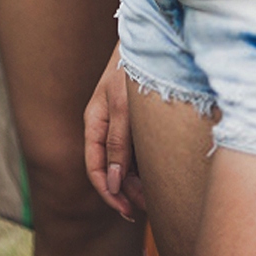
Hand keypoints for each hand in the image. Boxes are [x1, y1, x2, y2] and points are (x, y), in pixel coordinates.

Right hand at [84, 45, 145, 220]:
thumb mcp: (123, 107)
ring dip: (139, 183)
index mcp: (94, 123)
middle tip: (150, 208)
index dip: (109, 193)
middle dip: (128, 192)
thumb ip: (117, 143)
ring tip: (159, 196)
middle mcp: (105, 127)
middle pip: (111, 170)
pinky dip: (146, 169)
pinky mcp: (136, 124)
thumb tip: (113, 182)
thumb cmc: (131, 70)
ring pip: (125, 164)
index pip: (94, 167)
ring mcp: (121, 126)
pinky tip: (160, 177)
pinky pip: (137, 153)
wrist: (150, 44)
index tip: (128, 211)